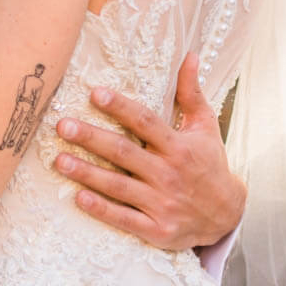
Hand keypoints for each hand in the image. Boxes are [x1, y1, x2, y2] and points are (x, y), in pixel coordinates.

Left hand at [53, 54, 245, 250]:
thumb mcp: (205, 127)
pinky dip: (102, 209)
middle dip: (91, 138)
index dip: (120, 107)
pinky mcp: (157, 229)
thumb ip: (191, 93)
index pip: (146, 122)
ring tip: (59, 160)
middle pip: (124, 153)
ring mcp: (162, 203)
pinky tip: (78, 197)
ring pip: (118, 186)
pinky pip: (124, 219)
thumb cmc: (209, 164)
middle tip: (62, 126)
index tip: (94, 93)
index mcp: (179, 147)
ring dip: (87, 173)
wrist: (227, 215)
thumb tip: (189, 56)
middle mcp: (169, 174)